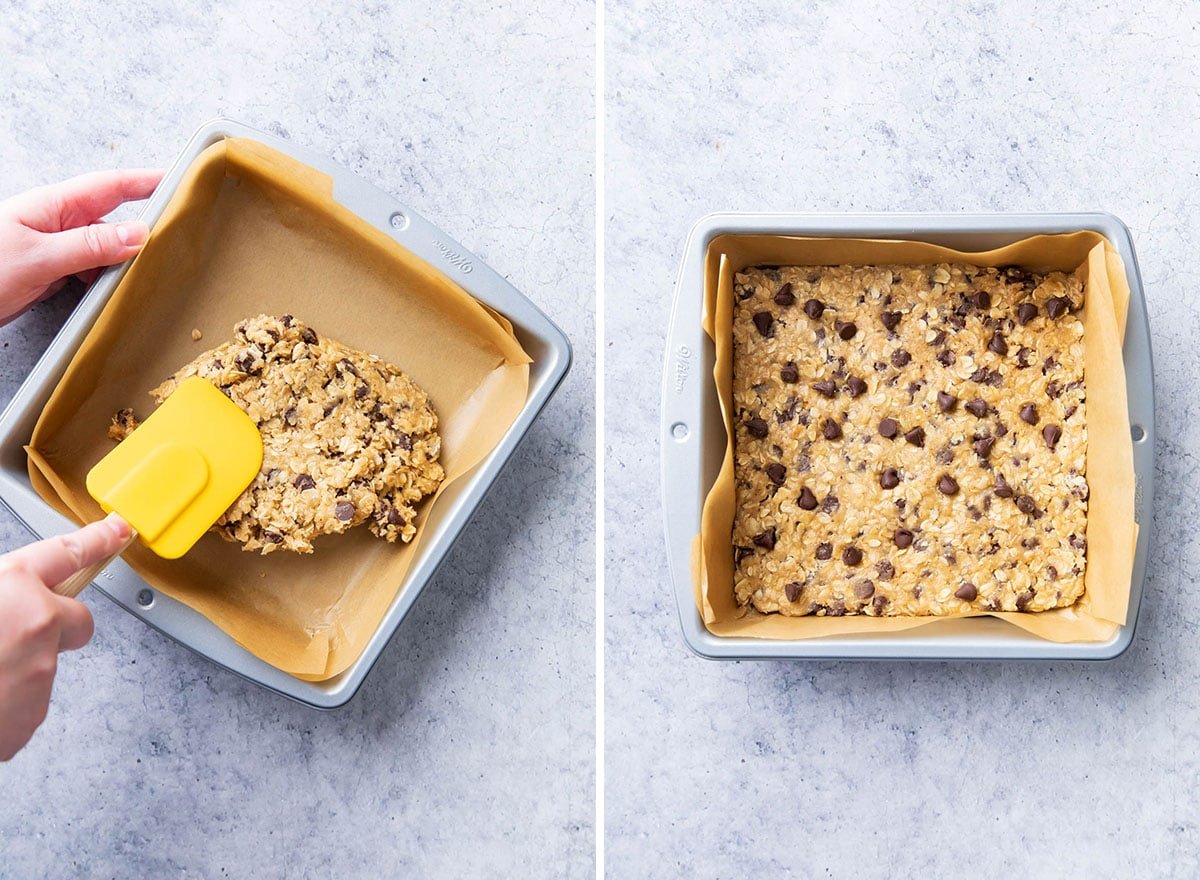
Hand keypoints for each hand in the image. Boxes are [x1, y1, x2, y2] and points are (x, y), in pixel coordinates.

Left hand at [0, 169, 162, 324]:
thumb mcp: (38, 258)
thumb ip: (89, 246)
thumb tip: (137, 233)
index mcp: (51, 207)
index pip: (109, 186)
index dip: (144, 180)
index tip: (177, 178)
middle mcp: (55, 223)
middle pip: (111, 216)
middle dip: (144, 221)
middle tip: (178, 230)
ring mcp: (53, 247)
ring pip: (102, 246)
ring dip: (124, 256)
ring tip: (150, 269)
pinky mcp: (50, 270)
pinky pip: (89, 267)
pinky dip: (106, 276)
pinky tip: (114, 289)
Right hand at [0, 516, 132, 760]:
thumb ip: (0, 592)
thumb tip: (8, 595)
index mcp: (12, 585)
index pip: (68, 552)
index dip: (98, 540)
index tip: (118, 531)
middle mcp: (37, 624)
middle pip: (77, 620)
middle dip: (56, 625)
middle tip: (12, 635)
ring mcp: (38, 673)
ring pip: (44, 665)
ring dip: (18, 669)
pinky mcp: (30, 715)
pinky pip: (26, 704)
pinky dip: (5, 704)